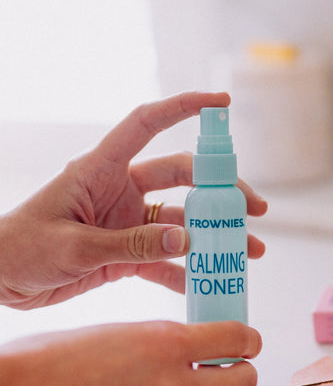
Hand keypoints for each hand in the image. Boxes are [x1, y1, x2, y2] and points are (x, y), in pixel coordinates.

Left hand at [0, 92, 266, 308]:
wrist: (0, 280)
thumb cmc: (20, 248)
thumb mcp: (74, 246)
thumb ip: (130, 245)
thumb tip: (187, 241)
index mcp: (102, 170)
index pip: (147, 125)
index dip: (183, 108)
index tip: (222, 103)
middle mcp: (122, 191)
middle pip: (182, 179)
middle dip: (221, 190)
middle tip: (254, 209)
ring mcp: (129, 223)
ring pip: (182, 222)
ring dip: (214, 235)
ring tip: (247, 250)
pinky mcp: (128, 253)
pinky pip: (165, 261)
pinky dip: (186, 272)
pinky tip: (207, 283)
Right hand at [0, 320, 261, 385]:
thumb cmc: (54, 360)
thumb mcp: (120, 331)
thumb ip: (161, 340)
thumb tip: (186, 345)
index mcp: (165, 343)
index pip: (236, 339)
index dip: (248, 338)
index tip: (248, 338)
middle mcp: (171, 384)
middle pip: (243, 383)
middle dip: (244, 372)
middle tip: (234, 363)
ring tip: (195, 381)